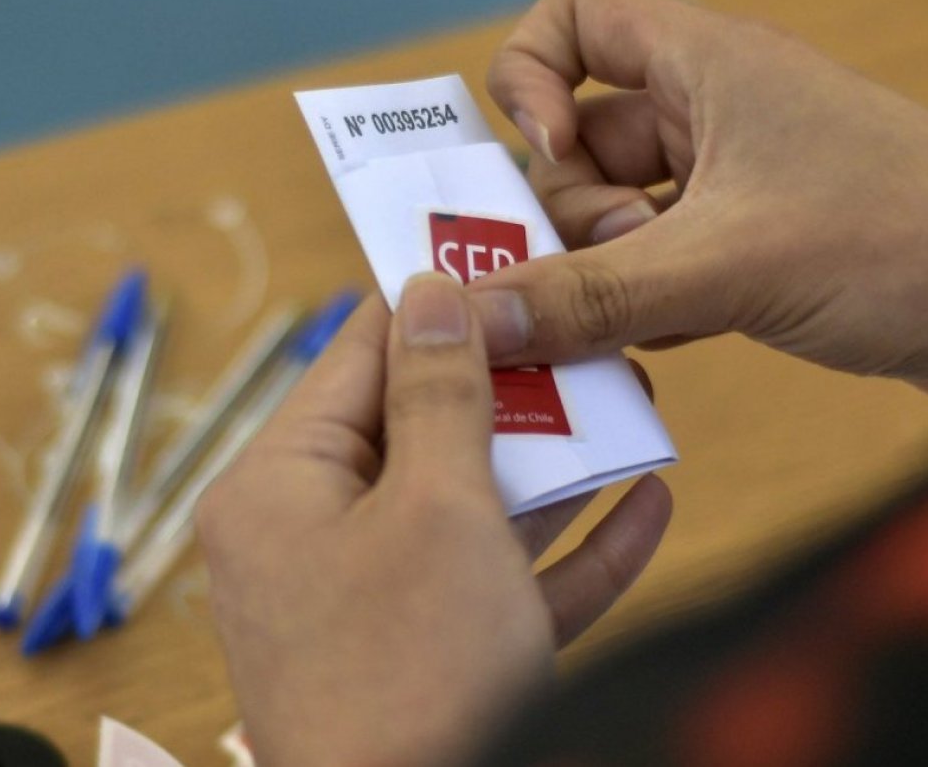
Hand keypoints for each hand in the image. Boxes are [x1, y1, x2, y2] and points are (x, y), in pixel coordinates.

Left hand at [198, 276, 671, 766]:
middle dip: (516, 388)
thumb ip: (440, 392)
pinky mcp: (427, 662)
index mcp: (280, 486)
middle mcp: (311, 538)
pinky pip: (497, 587)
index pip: (359, 355)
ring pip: (468, 507)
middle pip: (420, 429)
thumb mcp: (436, 509)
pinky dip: (565, 554)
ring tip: (633, 405)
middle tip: (595, 336)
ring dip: (553, 464)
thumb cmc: (407, 676)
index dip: (438, 298)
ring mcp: (369, 605)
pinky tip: (647, 508)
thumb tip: (434, 287)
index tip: (510, 250)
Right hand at [470, 0, 927, 413]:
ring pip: (609, 218)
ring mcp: (730, 183)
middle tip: (616, 266)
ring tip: (663, 316)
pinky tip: (678, 346)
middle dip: (571, 217)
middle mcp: (710, 112)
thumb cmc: (907, 245)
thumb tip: (471, 316)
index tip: (547, 157)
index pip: (573, 18)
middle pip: (572, 142)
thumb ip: (589, 293)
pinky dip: (644, 308)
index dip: (528, 79)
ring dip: (607, 276)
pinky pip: (650, 268)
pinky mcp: (748, 248)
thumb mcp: (724, 267)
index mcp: (706, 65)